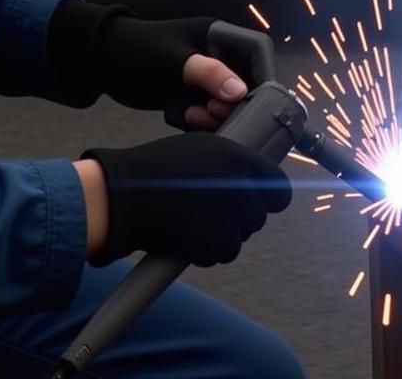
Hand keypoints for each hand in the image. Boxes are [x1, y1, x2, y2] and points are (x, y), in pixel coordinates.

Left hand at [47, 1, 276, 129]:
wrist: (101, 61)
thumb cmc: (137, 50)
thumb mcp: (173, 61)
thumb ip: (208, 74)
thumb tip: (241, 92)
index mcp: (219, 37)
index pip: (257, 52)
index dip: (266, 75)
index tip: (262, 99)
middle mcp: (218, 57)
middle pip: (248, 82)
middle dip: (237, 102)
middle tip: (216, 112)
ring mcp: (206, 78)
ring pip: (230, 102)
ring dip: (218, 114)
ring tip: (195, 115)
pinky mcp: (193, 95)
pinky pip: (210, 113)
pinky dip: (202, 121)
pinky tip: (185, 118)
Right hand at [78, 131, 291, 266]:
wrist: (123, 197)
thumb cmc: (154, 168)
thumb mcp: (199, 148)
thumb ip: (229, 162)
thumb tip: (247, 176)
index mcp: (239, 157)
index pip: (278, 183)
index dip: (270, 194)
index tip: (262, 200)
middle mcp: (241, 185)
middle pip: (261, 213)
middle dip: (242, 216)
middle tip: (216, 214)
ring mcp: (231, 216)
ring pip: (243, 234)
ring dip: (226, 234)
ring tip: (197, 224)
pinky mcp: (217, 242)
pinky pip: (224, 252)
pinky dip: (210, 251)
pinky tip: (191, 239)